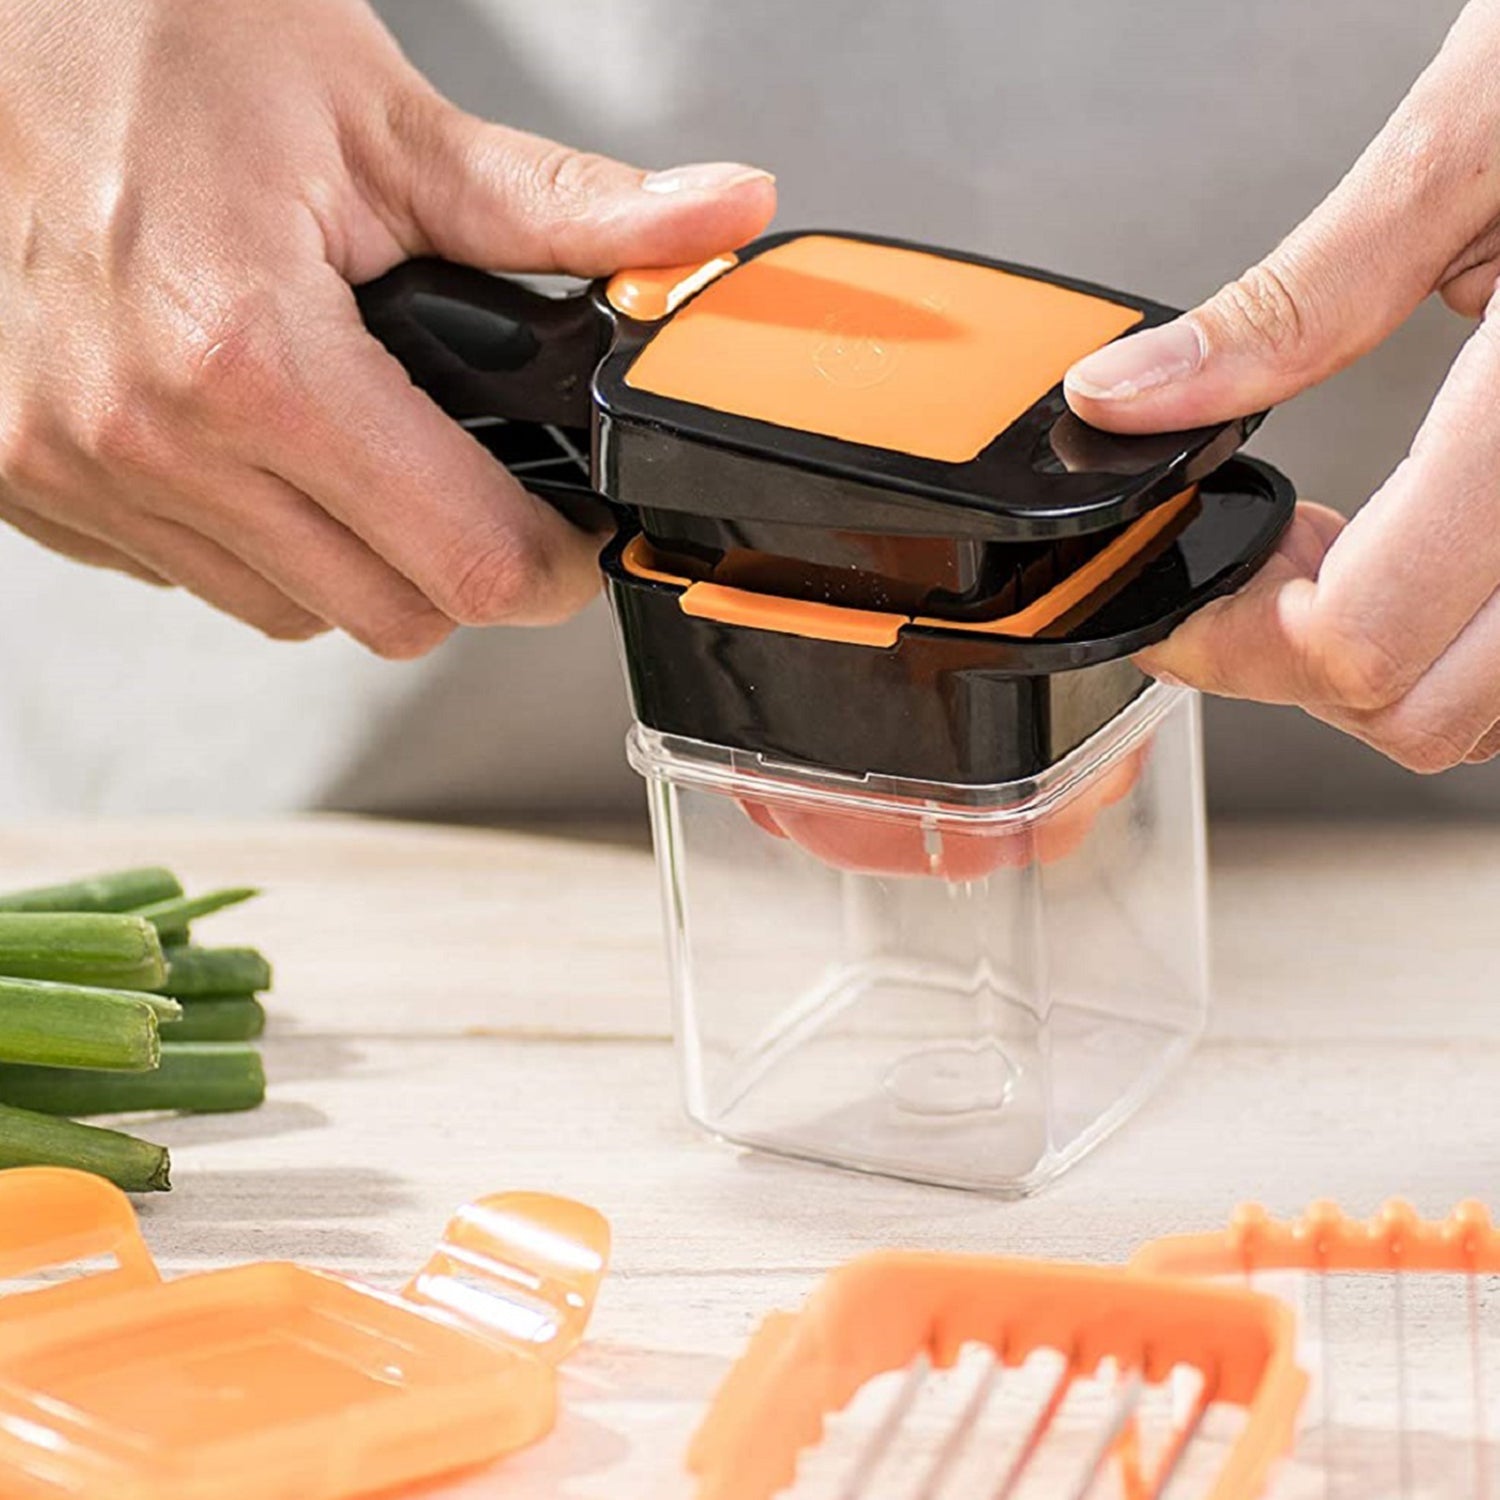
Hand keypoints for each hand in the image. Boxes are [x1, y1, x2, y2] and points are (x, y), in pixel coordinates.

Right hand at [0, 0, 774, 655]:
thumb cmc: (157, 40)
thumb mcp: (385, 123)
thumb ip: (566, 207)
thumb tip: (717, 219)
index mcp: (251, 353)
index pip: (463, 563)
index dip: (552, 566)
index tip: (571, 535)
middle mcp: (146, 435)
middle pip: (389, 617)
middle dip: (464, 567)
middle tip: (481, 486)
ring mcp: (70, 471)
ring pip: (293, 612)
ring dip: (357, 557)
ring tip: (363, 443)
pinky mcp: (24, 483)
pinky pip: (195, 575)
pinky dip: (255, 537)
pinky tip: (258, 443)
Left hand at [1064, 0, 1499, 771]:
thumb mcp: (1469, 146)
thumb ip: (1292, 305)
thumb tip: (1132, 399)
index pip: (1358, 641)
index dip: (1227, 641)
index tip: (1175, 589)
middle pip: (1417, 714)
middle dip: (1292, 663)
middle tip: (1250, 556)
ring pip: (1486, 710)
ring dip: (1379, 661)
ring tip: (1330, 544)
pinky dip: (1458, 638)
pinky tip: (1419, 548)